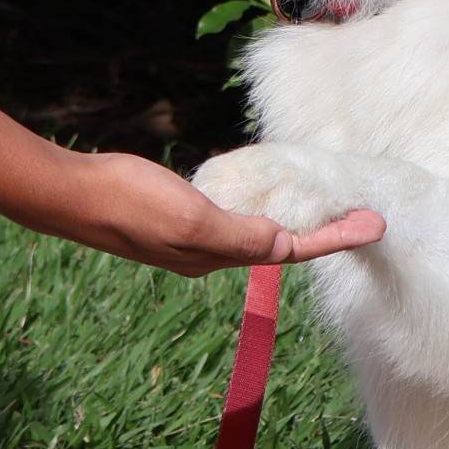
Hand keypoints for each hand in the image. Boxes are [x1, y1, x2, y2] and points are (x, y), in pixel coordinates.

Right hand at [56, 147, 385, 276]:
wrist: (74, 195)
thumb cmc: (131, 203)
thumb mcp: (194, 218)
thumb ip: (240, 234)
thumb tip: (282, 243)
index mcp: (217, 255)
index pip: (290, 249)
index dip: (334, 236)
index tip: (373, 223)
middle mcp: (208, 252)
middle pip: (276, 244)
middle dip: (320, 232)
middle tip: (358, 213)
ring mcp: (188, 237)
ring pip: (251, 232)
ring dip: (287, 222)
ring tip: (316, 205)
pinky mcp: (172, 217)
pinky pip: (226, 217)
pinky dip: (251, 208)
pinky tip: (251, 194)